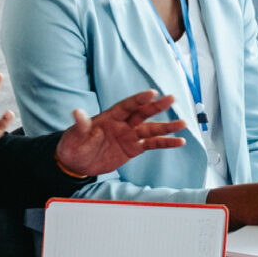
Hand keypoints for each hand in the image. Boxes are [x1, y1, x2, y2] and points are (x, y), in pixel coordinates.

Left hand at [53, 90, 187, 177]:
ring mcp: (129, 135)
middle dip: (157, 107)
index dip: (138, 99)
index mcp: (109, 117)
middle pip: (142, 113)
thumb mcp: (75, 136)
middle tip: (171, 99)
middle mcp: (122, 124)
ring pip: (151, 129)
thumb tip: (76, 112)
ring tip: (183, 124)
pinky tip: (179, 141)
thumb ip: (80, 125)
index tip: (152, 93)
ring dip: (167, 127)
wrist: (77, 163)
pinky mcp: (133, 148)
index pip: (126, 106)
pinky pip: (152, 144)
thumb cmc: (74, 145)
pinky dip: (165, 143)